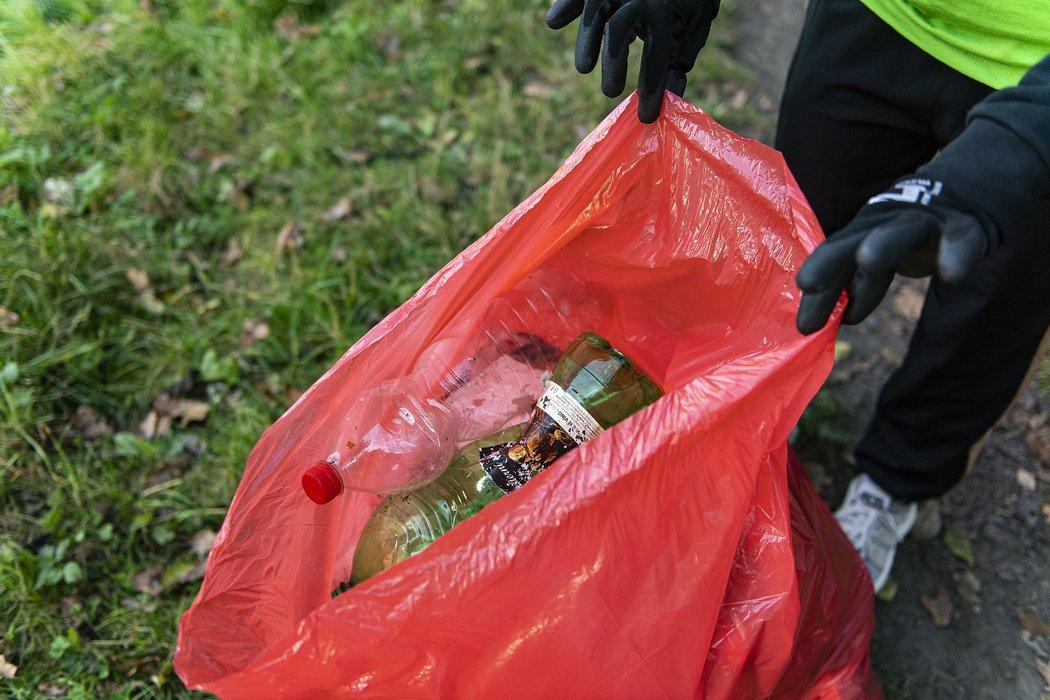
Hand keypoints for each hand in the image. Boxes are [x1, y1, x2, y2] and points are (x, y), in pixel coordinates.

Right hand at [545, 0, 719, 122]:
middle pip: (619, 27)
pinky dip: (566, 6)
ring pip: (596, 8)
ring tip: (584, 68)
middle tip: (611, 92)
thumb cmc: (689, 6)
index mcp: (666, 13)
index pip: (656, 55)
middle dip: (613, 61)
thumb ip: (678, 64)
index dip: (651, 88)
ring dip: (586, 38)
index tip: (646, 116)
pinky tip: (553, 22)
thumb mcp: (693, 34)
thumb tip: (669, 100)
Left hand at [796, 177, 996, 333]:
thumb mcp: (877, 264)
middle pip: (852, 242)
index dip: (817, 292)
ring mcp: (923, 223)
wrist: (962, 198)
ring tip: (868, 259)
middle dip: (829, 261)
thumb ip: (856, 289)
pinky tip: (953, 273)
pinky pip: (961, 239)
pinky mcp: (963, 227)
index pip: (831, 264)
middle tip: (806, 282)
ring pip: (902, 231)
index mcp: (859, 235)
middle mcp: (884, 225)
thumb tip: (821, 325)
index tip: (803, 326)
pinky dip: (957, 253)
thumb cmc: (904, 238)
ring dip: (884, 243)